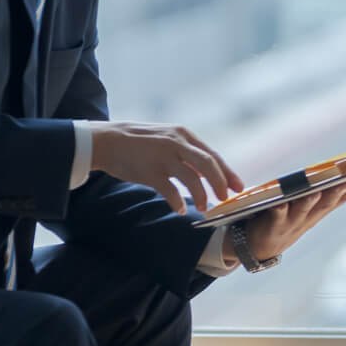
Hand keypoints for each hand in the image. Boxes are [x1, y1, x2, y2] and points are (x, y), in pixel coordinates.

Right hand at [87, 121, 244, 213]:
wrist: (107, 140)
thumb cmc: (140, 142)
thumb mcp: (167, 139)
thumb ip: (186, 153)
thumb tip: (207, 172)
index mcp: (184, 135)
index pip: (213, 155)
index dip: (227, 173)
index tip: (238, 187)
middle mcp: (177, 143)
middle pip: (208, 164)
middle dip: (220, 183)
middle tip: (225, 199)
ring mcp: (163, 156)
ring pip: (192, 178)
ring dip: (201, 196)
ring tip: (204, 207)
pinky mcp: (149, 170)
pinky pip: (170, 190)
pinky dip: (177, 202)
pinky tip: (180, 209)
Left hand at [233, 178, 345, 264]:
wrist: (262, 246)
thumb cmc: (287, 217)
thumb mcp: (307, 205)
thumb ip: (319, 188)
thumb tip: (335, 164)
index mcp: (320, 210)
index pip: (342, 197)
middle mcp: (310, 217)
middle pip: (326, 204)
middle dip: (337, 192)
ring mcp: (292, 222)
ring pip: (303, 210)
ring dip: (310, 201)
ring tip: (316, 191)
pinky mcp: (273, 226)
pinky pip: (276, 216)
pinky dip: (278, 209)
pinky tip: (279, 202)